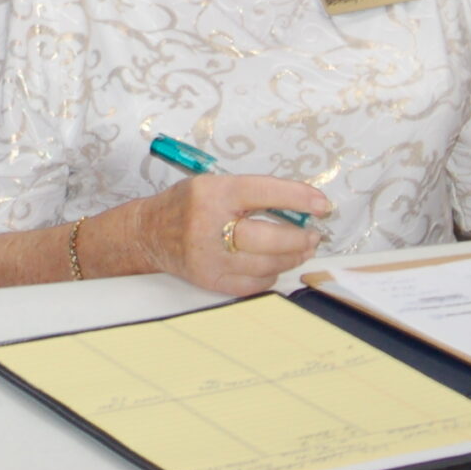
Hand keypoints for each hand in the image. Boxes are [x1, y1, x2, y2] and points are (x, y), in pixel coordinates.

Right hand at [134, 172, 330, 295]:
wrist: (148, 232)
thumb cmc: (187, 204)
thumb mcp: (214, 185)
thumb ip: (252, 194)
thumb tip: (301, 206)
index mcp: (213, 193)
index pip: (263, 192)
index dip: (298, 197)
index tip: (322, 204)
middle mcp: (209, 225)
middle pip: (269, 238)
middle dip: (300, 238)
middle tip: (313, 235)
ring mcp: (209, 257)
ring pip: (266, 264)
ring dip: (291, 258)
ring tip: (299, 250)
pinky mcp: (210, 280)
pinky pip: (254, 283)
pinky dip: (270, 274)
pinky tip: (272, 264)